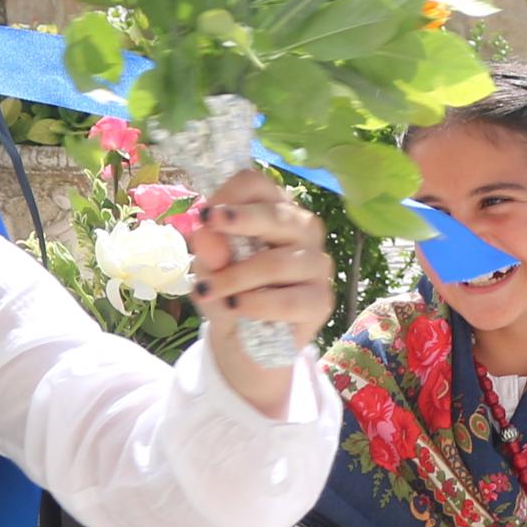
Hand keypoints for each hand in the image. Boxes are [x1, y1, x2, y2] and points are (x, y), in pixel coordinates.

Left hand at [187, 169, 335, 405]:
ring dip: (237, 277)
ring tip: (210, 290)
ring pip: (278, 262)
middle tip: (207, 227)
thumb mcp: (209, 271)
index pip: (258, 185)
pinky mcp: (321, 300)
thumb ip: (209, 253)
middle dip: (239, 220)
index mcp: (274, 210)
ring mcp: (317, 264)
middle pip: (277, 214)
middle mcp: (302, 230)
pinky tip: (236, 307)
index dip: (230, 194)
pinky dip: (257, 304)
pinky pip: (289, 300)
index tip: (206, 214)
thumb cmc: (229, 292)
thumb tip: (206, 233)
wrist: (245, 342)